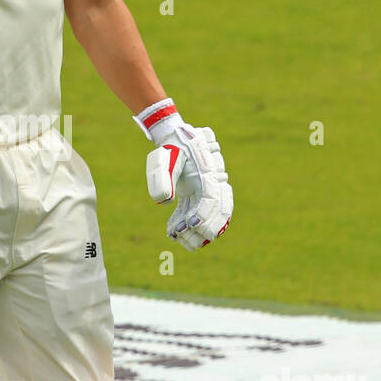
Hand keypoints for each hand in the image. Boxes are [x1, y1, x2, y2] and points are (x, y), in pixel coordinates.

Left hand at [145, 123, 232, 250]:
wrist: (176, 135)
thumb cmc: (170, 148)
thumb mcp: (165, 159)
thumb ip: (163, 179)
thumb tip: (165, 202)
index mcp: (206, 173)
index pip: (210, 198)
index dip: (204, 214)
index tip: (192, 226)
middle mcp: (212, 182)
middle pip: (217, 210)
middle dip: (207, 229)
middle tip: (191, 244)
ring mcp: (207, 187)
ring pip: (213, 213)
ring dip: (201, 230)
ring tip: (185, 244)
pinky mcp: (199, 192)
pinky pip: (200, 211)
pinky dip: (190, 223)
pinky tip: (175, 232)